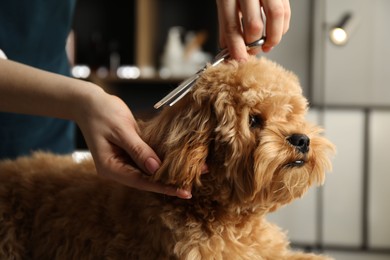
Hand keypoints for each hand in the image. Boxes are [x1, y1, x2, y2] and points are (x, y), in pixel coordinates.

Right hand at [75, 85, 191, 198]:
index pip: (140, 182)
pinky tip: (177, 161)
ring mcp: (122, 161)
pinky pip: (147, 159)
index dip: (163, 187)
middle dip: (168, 182)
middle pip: (145, 180)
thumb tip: (156, 168)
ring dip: (167, 172)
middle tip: (191, 187)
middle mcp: (116, 168)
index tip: (183, 192)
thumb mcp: (121, 130)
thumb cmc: (101, 112)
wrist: (88, 102)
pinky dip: (161, 160)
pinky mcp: (129, 152)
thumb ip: (138, 149)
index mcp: (109, 168)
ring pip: (148, 171)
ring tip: (190, 175)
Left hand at [216, 0, 290, 59]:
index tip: (240, 60)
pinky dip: (282, 27)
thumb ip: (227, 25)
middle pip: (253, 25)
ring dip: (272, 38)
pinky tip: (275, 33)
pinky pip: (286, 11)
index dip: (236, 48)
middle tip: (252, 51)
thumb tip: (228, 50)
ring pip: (275, 17)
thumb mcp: (225, 1)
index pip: (232, 26)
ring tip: (266, 46)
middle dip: (253, 44)